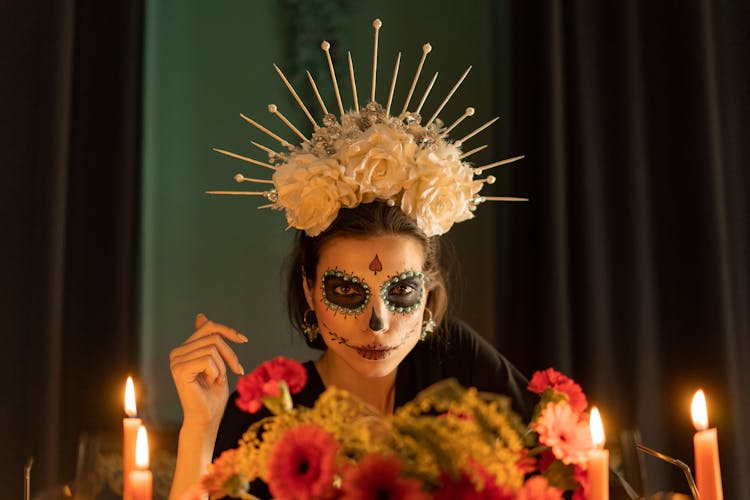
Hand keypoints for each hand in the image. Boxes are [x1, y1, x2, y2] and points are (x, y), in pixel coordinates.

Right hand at [169, 313, 247, 429]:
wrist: (207, 419)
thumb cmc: (213, 395)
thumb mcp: (217, 362)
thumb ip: (208, 341)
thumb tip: (200, 315)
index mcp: (184, 349)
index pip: (208, 327)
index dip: (228, 331)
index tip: (244, 340)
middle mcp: (177, 352)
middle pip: (214, 337)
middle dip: (230, 354)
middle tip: (234, 371)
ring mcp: (176, 360)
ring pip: (213, 348)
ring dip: (222, 366)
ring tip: (215, 380)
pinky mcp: (179, 369)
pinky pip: (208, 359)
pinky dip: (216, 372)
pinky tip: (209, 383)